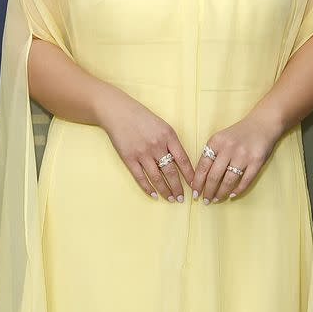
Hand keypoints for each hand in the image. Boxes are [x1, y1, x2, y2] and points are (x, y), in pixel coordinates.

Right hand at [96, 84, 194, 201]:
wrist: (118, 112)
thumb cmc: (142, 118)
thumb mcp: (162, 125)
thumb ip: (171, 142)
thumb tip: (180, 162)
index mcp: (168, 136)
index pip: (183, 159)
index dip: (189, 174)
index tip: (194, 185)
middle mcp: (157, 145)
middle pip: (171, 172)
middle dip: (178, 188)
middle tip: (182, 198)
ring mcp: (142, 153)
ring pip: (157, 177)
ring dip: (165, 191)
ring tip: (171, 199)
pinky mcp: (129, 158)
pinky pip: (140, 177)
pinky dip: (147, 188)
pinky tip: (154, 195)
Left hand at [191, 109, 281, 202]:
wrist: (263, 124)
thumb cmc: (238, 134)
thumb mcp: (220, 138)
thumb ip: (210, 154)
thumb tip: (199, 178)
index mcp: (216, 142)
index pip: (203, 166)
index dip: (198, 182)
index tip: (195, 193)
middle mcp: (228, 148)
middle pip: (214, 176)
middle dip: (208, 191)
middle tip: (206, 200)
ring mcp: (243, 155)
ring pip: (228, 180)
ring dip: (221, 193)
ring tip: (217, 199)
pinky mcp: (256, 161)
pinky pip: (245, 180)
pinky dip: (238, 190)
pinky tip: (232, 195)